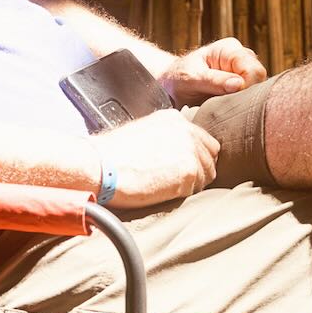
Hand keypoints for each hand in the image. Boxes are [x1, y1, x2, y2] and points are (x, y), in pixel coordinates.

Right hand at [103, 108, 219, 207]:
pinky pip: (197, 188)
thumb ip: (167, 139)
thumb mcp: (144, 134)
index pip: (203, 141)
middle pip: (210, 156)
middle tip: (175, 180)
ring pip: (207, 174)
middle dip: (198, 170)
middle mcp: (186, 130)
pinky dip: (182, 193)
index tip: (180, 167)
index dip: (195, 157)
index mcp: (175, 119)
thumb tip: (180, 156)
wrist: (100, 166)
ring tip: (163, 185)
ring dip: (191, 184)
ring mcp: (190, 149)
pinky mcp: (189, 170)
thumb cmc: (114, 155)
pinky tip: (161, 190)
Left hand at [161, 38, 266, 102]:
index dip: (247, 87)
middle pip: (260, 80)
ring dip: (242, 101)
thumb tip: (240, 84)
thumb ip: (214, 81)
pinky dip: (240, 105)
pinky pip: (250, 98)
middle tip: (225, 105)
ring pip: (257, 91)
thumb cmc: (178, 77)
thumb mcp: (190, 78)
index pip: (254, 70)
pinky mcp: (243, 86)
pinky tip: (226, 108)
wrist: (171, 83)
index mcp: (230, 49)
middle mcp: (241, 57)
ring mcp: (244, 71)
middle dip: (246, 95)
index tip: (231, 99)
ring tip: (221, 105)